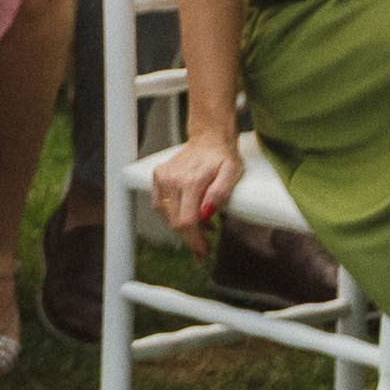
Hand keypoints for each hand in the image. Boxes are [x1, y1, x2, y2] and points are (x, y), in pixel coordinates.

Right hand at [150, 133, 242, 257]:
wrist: (209, 138)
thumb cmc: (223, 156)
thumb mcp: (232, 173)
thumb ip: (220, 193)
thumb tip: (207, 213)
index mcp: (191, 181)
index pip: (187, 221)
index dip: (194, 241)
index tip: (202, 251)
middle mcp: (172, 180)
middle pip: (175, 221)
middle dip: (190, 237)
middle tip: (203, 244)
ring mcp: (162, 178)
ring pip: (166, 215)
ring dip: (182, 224)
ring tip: (201, 224)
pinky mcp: (157, 177)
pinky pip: (160, 204)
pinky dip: (172, 213)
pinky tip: (187, 211)